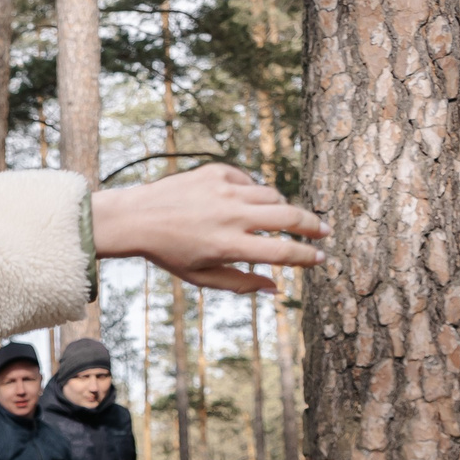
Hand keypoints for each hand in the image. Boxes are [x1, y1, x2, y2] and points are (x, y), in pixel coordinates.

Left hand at [90, 164, 325, 294]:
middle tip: (325, 231)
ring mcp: (225, 189)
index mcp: (228, 245)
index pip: (283, 252)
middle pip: (289, 217)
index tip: (321, 258)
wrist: (134, 218)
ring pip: (272, 196)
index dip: (307, 256)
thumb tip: (275, 288)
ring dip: (281, 210)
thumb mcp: (200, 276)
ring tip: (279, 220)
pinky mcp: (217, 171)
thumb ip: (240, 283)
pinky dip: (252, 193)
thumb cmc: (168, 252)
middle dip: (314, 225)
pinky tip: (243, 203)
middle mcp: (231, 215)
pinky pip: (248, 181)